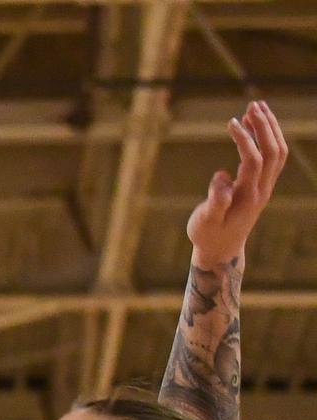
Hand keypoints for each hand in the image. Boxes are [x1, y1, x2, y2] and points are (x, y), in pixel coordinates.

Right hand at [187, 101, 285, 265]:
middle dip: (265, 126)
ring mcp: (265, 188)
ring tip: (256, 108)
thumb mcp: (205, 222)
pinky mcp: (262, 187)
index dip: (245, 139)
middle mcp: (262, 190)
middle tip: (252, 105)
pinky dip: (268, 138)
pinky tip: (254, 127)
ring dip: (270, 128)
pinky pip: (273, 157)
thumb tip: (221, 176)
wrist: (222, 251)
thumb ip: (214, 200)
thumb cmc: (208, 236)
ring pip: (278, 152)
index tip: (230, 122)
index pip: (253, 160)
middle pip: (273, 151)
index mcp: (248, 197)